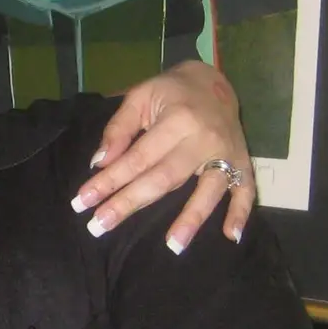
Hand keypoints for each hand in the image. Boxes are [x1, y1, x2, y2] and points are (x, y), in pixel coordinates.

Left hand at [74, 60, 255, 252]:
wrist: (215, 82)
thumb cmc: (171, 91)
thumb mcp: (140, 97)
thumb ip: (119, 129)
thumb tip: (100, 163)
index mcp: (177, 119)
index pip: (137, 158)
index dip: (109, 181)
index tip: (82, 201)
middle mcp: (204, 138)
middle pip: (164, 179)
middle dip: (130, 204)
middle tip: (99, 226)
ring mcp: (228, 152)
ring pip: (207, 190)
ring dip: (191, 219)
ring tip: (173, 246)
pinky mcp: (244, 161)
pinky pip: (245, 190)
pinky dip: (240, 213)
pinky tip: (230, 236)